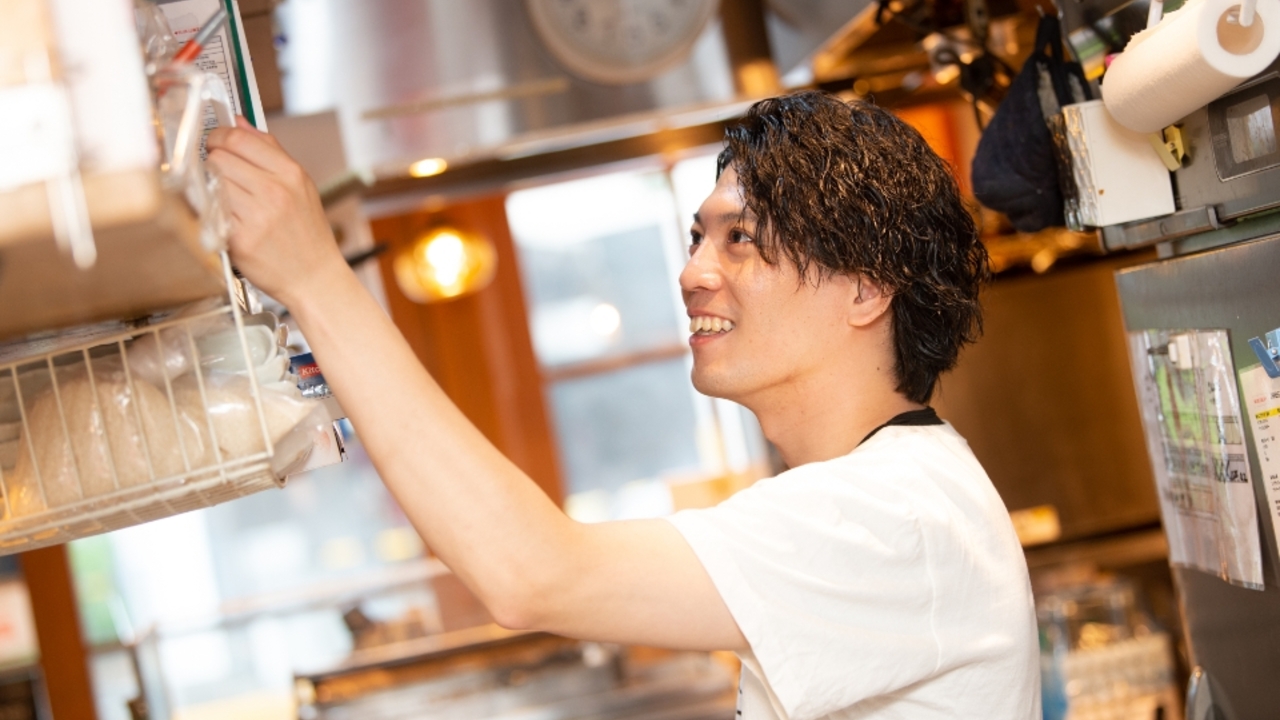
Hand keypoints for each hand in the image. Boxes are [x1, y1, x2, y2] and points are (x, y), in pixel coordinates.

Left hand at [205, 120, 346, 305]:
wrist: (314, 278)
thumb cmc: (307, 235)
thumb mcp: (301, 186)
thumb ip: (270, 150)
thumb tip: (240, 121)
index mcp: (290, 174)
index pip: (239, 139)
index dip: (219, 137)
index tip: (215, 143)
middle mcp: (274, 191)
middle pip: (220, 157)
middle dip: (213, 162)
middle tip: (219, 174)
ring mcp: (256, 216)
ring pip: (211, 183)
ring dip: (212, 189)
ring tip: (227, 200)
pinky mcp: (239, 239)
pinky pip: (211, 212)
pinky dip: (213, 213)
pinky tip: (227, 219)